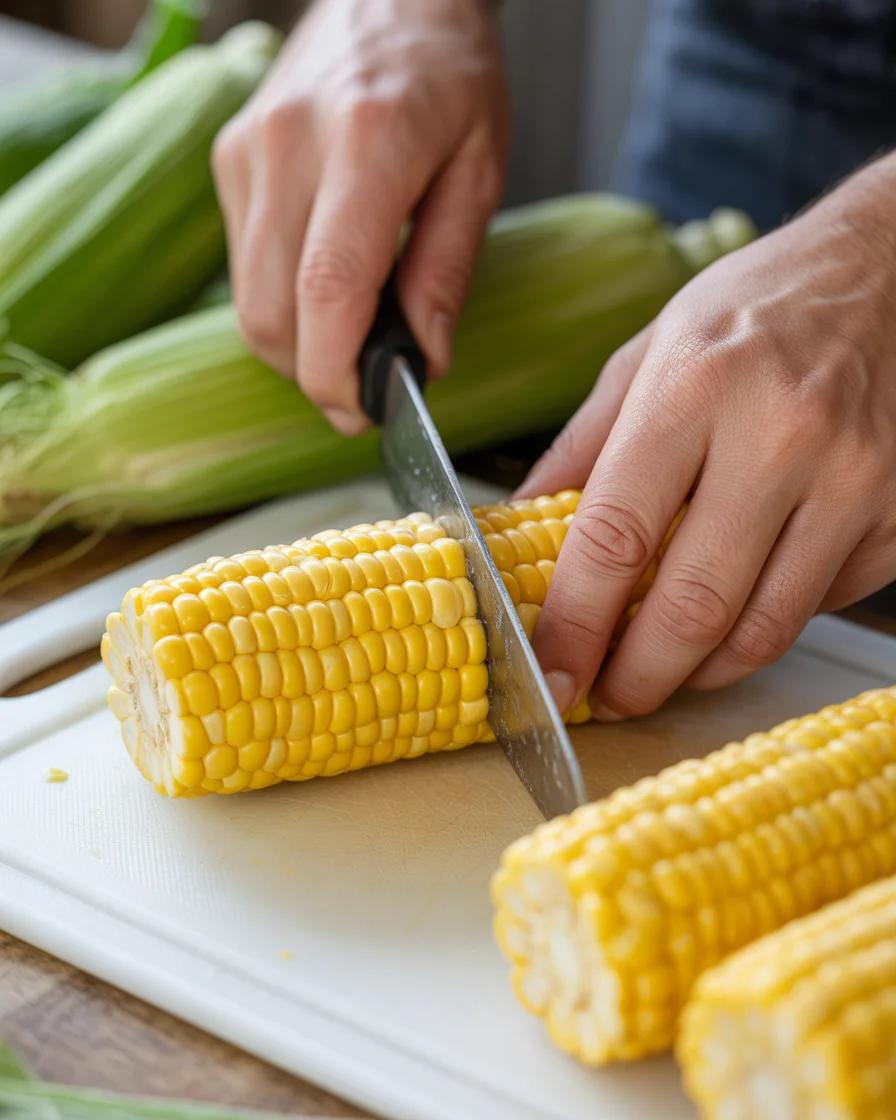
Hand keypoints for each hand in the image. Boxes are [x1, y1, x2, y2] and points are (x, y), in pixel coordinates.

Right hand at [212, 0, 509, 433]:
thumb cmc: (448, 75)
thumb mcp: (479, 170)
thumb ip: (446, 270)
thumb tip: (425, 360)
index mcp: (369, 146)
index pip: (328, 289)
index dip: (338, 372)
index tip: (364, 410)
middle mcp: (290, 147)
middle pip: (271, 312)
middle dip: (314, 375)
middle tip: (364, 391)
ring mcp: (249, 153)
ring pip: (247, 302)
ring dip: (295, 346)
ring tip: (349, 342)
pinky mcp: (229, 161)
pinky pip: (243, 267)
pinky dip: (280, 302)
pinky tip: (322, 290)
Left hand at [518, 155, 895, 720]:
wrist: (889, 269)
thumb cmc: (756, 307)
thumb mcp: (651, 349)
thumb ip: (583, 444)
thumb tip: (523, 525)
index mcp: (694, 388)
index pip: (615, 537)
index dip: (575, 626)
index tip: (552, 677)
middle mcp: (780, 436)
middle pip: (693, 605)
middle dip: (637, 678)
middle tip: (605, 697)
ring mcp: (853, 479)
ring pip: (765, 629)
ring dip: (700, 672)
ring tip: (664, 669)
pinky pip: (818, 607)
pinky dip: (766, 627)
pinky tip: (737, 608)